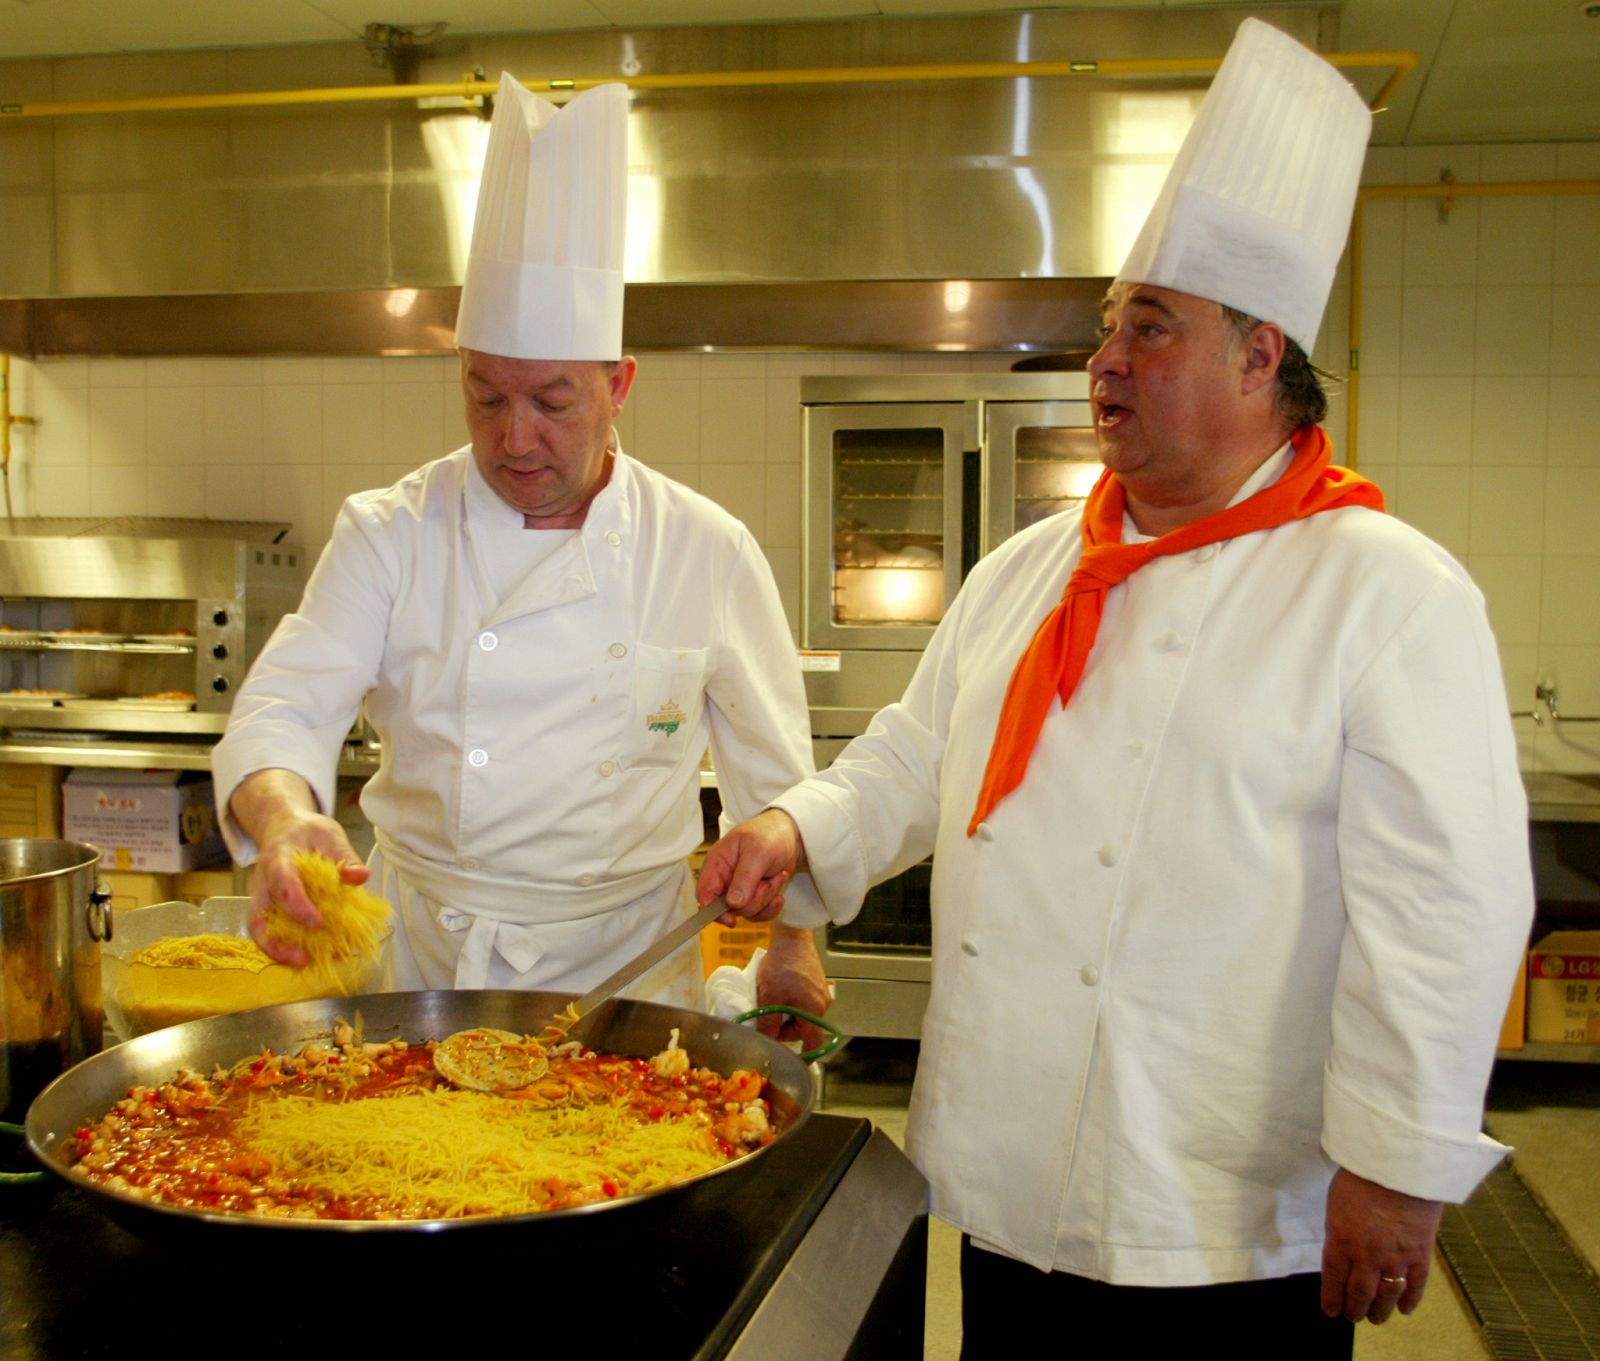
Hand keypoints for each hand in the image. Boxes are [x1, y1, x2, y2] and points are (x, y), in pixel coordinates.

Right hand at [230, 770, 367, 965]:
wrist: (284, 828)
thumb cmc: (307, 832)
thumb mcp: (330, 834)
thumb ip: (345, 856)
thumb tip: (360, 877)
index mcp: (278, 858)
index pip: (282, 884)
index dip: (297, 906)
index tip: (318, 922)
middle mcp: (263, 882)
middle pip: (258, 918)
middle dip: (276, 944)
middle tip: (303, 959)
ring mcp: (262, 898)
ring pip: (260, 931)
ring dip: (280, 952)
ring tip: (309, 963)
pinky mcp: (268, 908)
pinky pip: (271, 932)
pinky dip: (288, 946)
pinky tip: (314, 954)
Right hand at [697, 809, 805, 923]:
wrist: (791, 835)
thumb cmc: (769, 835)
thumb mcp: (757, 852)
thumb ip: (744, 878)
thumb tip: (732, 904)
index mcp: (716, 865)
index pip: (704, 895)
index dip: (713, 911)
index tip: (731, 919)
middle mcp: (724, 880)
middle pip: (729, 908)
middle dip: (754, 897)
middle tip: (767, 878)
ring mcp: (739, 890)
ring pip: (747, 912)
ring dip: (766, 897)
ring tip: (776, 876)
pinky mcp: (753, 897)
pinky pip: (759, 915)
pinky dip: (772, 906)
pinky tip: (778, 890)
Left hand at [754, 925, 831, 1048]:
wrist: (791, 937)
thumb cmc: (780, 966)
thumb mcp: (768, 997)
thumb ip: (768, 1024)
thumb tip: (765, 1042)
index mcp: (814, 1011)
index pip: (812, 1044)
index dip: (802, 1055)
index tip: (788, 1059)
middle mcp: (823, 1005)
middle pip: (804, 1029)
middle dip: (784, 1028)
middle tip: (766, 1020)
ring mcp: (822, 993)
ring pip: (803, 1015)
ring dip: (786, 1014)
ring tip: (771, 1002)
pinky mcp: (818, 984)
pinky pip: (805, 1002)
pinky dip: (791, 1003)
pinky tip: (779, 992)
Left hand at [1321, 1167, 1443, 1323]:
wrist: (1399, 1167)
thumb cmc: (1361, 1175)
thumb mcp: (1336, 1202)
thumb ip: (1338, 1229)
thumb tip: (1341, 1247)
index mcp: (1341, 1240)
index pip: (1333, 1279)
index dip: (1331, 1299)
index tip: (1331, 1311)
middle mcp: (1366, 1256)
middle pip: (1359, 1293)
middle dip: (1354, 1309)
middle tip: (1353, 1317)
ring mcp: (1395, 1259)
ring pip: (1386, 1296)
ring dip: (1380, 1311)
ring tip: (1375, 1319)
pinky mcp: (1420, 1255)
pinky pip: (1416, 1285)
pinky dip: (1410, 1300)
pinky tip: (1404, 1309)